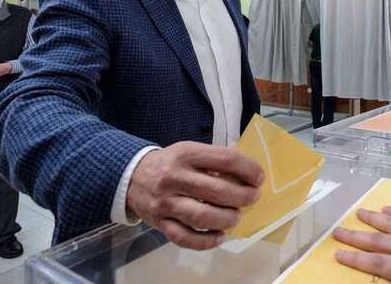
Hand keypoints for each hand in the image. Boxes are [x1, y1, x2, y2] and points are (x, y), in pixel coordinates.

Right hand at [126, 141, 262, 249]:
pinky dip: (206, 240)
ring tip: (236, 217)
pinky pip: (185, 237)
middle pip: (216, 190)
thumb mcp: (189, 150)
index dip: (247, 169)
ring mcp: (165, 203)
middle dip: (242, 196)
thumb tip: (247, 175)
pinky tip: (220, 236)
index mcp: (186, 154)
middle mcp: (174, 177)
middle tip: (252, 197)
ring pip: (202, 216)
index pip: (224, 159)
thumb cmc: (170, 163)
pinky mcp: (159, 223)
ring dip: (226, 219)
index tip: (258, 178)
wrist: (132, 176)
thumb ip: (214, 160)